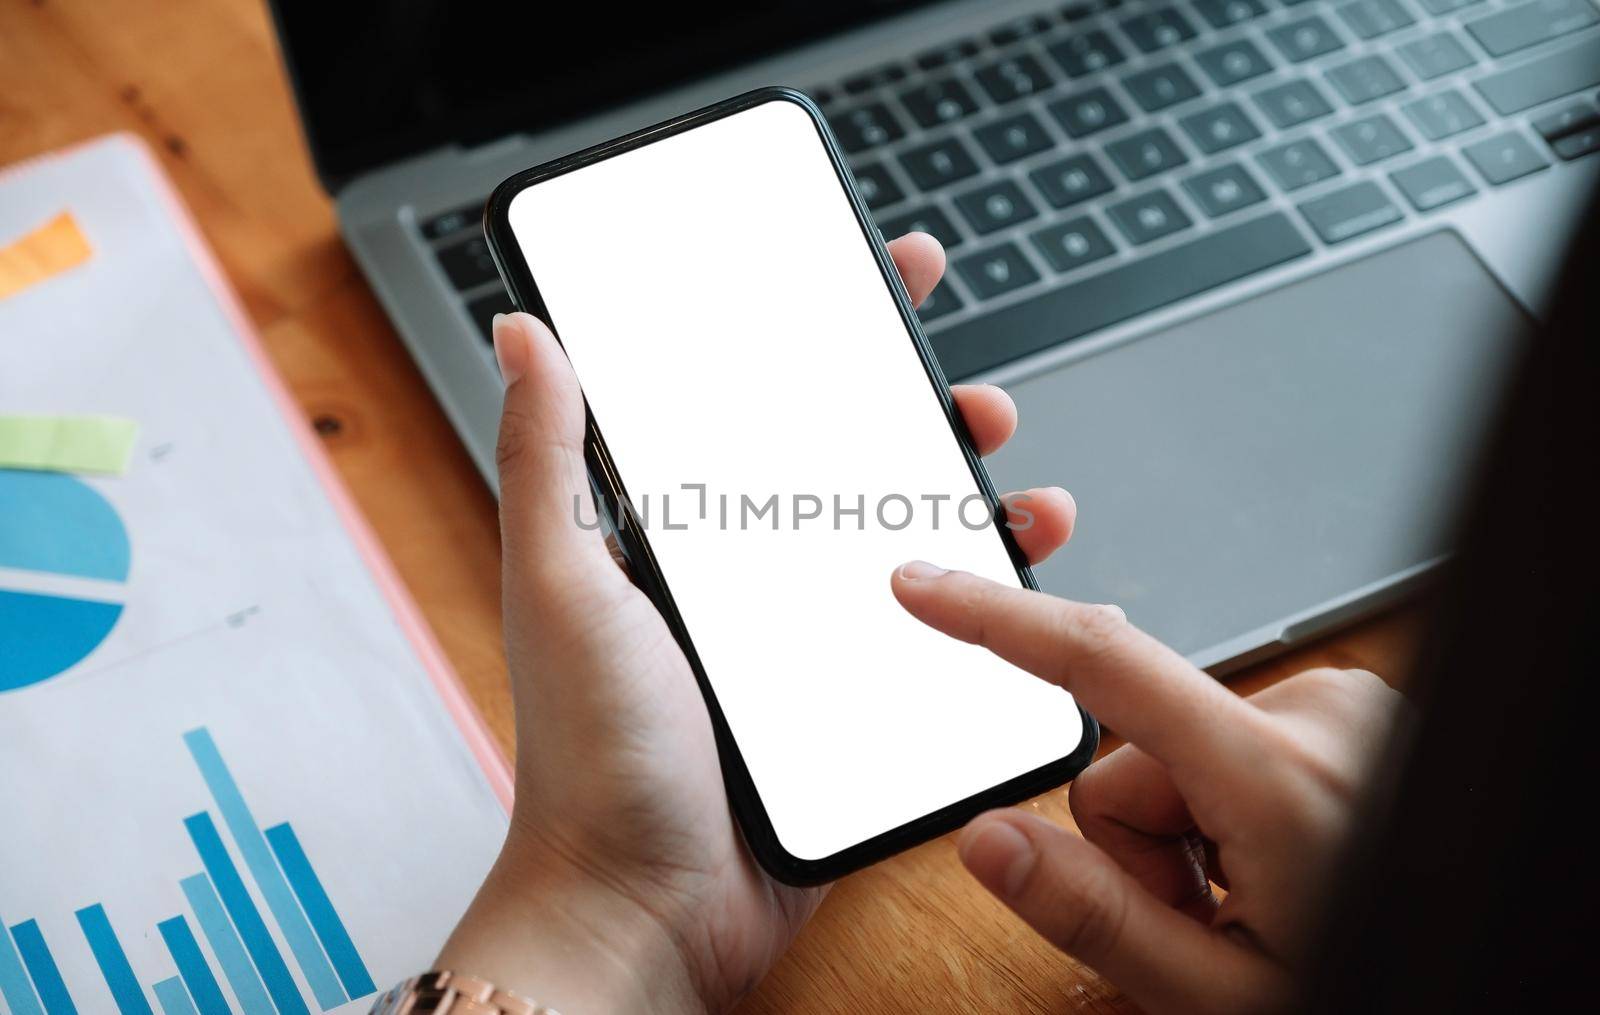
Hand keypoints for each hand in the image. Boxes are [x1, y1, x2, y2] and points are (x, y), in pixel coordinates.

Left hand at [438, 234, 1080, 1013]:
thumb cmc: (591, 754)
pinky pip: (936, 642)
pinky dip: (989, 609)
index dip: (822, 336)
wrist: (647, 907)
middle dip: (922, 418)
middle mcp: (749, 580)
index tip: (882, 278)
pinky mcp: (856, 708)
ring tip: (1025, 493)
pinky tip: (1023, 589)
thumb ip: (546, 458)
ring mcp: (808, 644)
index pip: (759, 405)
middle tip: (975, 399)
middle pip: (854, 468)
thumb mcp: (560, 584)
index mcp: (683, 536)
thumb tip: (520, 329)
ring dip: (976, 509)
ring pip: (911, 548)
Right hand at [891, 569, 1405, 1013]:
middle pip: (1132, 755)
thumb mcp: (1219, 994)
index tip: (926, 588)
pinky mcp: (1345, 714)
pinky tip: (1279, 865)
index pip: (1103, 666)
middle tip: (1207, 918)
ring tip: (1253, 899)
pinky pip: (1231, 746)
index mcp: (1281, 776)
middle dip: (1141, 842)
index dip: (997, 620)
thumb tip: (986, 838)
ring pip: (1179, 756)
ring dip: (1190, 832)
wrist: (1465, 964)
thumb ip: (1093, 915)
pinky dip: (1234, 810)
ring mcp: (1339, 710)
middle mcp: (1316, 713)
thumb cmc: (1366, 983)